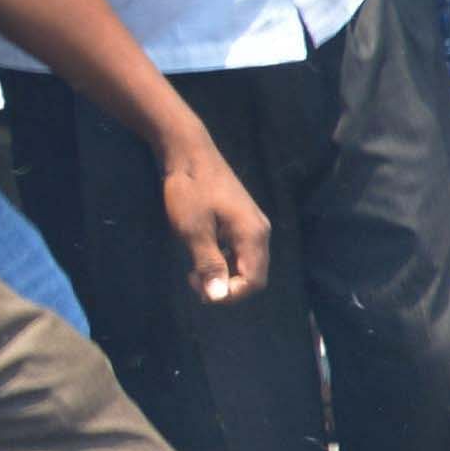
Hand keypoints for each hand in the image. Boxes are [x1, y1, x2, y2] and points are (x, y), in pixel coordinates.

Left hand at [157, 132, 267, 306]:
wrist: (189, 153)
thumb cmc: (190, 191)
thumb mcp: (193, 231)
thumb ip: (209, 264)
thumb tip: (217, 296)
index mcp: (253, 235)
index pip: (254, 281)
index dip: (230, 295)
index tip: (200, 291)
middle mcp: (260, 231)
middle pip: (253, 274)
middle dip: (226, 286)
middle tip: (193, 282)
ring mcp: (252, 224)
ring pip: (246, 263)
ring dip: (223, 274)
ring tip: (193, 272)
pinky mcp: (241, 219)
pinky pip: (239, 250)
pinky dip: (223, 260)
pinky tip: (202, 254)